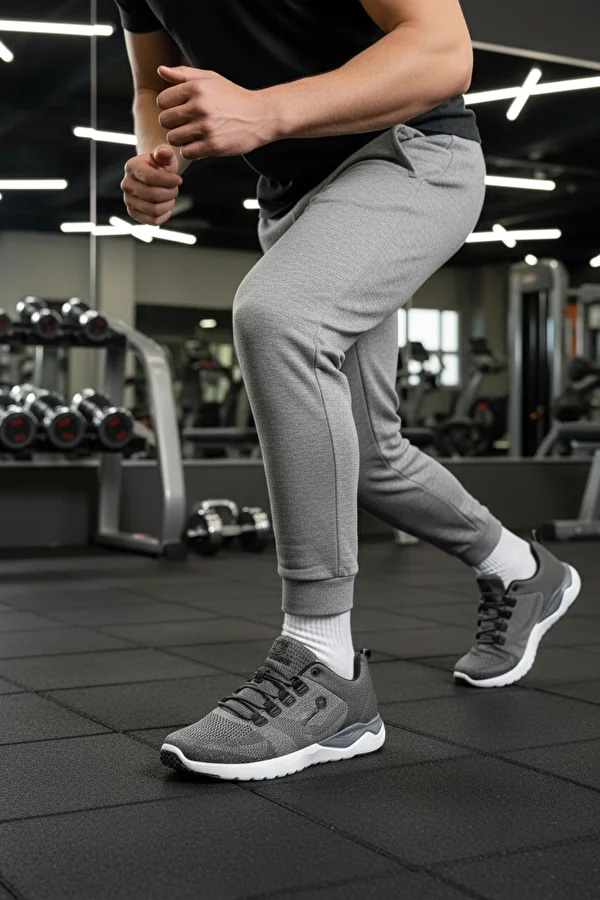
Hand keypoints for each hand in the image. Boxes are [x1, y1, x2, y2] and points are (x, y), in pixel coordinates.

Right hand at [120, 144, 182, 225]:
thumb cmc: (161, 165)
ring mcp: (128, 200)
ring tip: (171, 197)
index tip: (179, 180)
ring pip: (154, 210)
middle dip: (171, 193)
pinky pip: (153, 221)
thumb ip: (165, 153)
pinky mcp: (133, 213)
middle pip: (153, 196)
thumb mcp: (164, 156)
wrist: (153, 176)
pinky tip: (166, 207)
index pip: (151, 178)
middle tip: (176, 189)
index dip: (169, 181)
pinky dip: (165, 215)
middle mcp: (126, 184)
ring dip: (169, 204)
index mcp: (132, 167)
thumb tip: (164, 152)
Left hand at [156, 65, 277, 159]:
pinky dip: (190, 150)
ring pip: (173, 138)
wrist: (260, 116)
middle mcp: (200, 106)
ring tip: (192, 134)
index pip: (162, 100)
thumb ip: (184, 74)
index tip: (180, 109)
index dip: (168, 106)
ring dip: (180, 138)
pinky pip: (186, 152)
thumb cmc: (232, 97)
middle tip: (185, 124)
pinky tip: (199, 144)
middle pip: (164, 120)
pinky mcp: (213, 146)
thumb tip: (160, 70)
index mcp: (196, 88)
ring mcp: (206, 127)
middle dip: (172, 123)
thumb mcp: (210, 79)